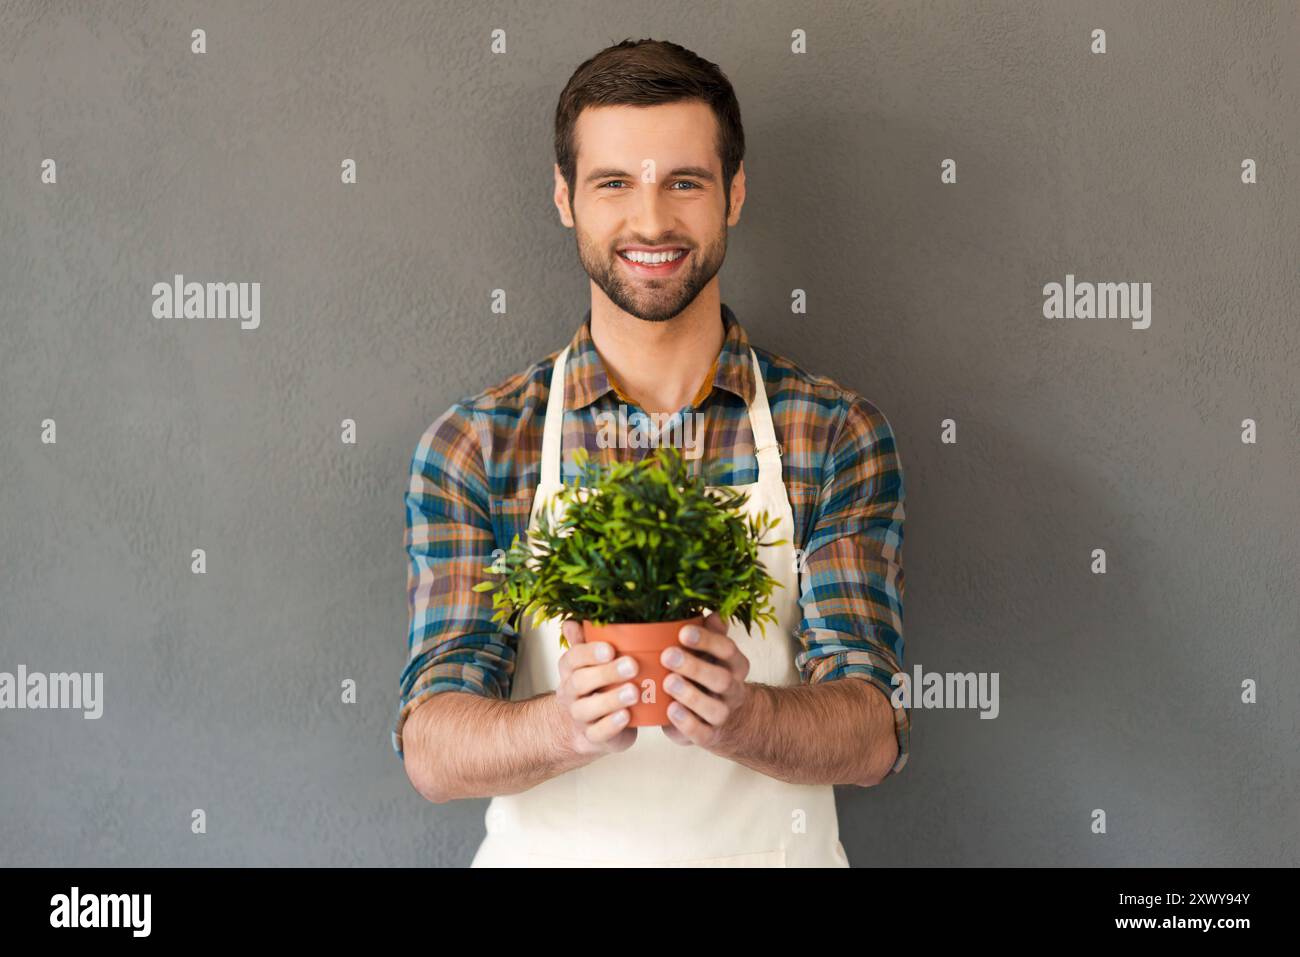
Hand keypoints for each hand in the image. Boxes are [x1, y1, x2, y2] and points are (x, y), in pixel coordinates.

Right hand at [553, 619, 638, 756]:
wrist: (587, 726)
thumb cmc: (596, 686)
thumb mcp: (590, 662)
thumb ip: (585, 642)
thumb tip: (571, 620)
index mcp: (570, 669)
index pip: (573, 658)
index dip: (590, 653)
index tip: (611, 648)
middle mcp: (570, 692)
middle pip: (580, 682)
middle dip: (606, 673)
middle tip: (632, 665)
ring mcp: (579, 716)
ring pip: (588, 709)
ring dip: (612, 699)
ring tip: (634, 691)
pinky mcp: (592, 737)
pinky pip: (598, 733)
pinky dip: (612, 725)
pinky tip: (627, 716)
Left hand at [660, 612, 751, 748]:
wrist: (728, 721)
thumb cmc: (710, 676)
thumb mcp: (714, 654)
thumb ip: (713, 634)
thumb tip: (713, 613)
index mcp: (736, 665)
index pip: (727, 650)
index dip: (707, 640)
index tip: (683, 631)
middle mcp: (733, 690)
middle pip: (721, 679)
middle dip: (695, 666)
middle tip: (668, 655)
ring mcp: (723, 715)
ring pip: (714, 709)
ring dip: (691, 695)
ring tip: (668, 682)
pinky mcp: (710, 736)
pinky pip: (701, 733)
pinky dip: (687, 723)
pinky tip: (670, 710)